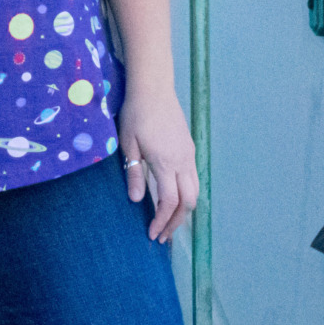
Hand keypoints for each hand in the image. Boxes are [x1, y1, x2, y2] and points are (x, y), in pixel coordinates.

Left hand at [117, 90, 197, 242]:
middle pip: (189, 201)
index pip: (169, 201)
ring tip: (169, 222)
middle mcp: (183, 161)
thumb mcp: (128, 144)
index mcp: (165, 162)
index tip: (153, 234)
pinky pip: (194, 178)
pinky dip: (187, 194)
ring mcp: (189, 155)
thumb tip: (137, 201)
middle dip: (177, 222)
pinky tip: (175, 198)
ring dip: (184, 210)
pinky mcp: (190, 148)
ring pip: (195, 191)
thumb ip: (134, 173)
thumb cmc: (136, 114)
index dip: (162, 221)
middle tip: (162, 235)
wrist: (154, 89)